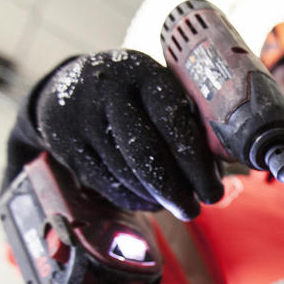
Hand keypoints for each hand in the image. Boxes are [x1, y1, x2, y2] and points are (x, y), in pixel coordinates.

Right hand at [35, 50, 221, 219]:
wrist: (66, 89)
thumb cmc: (134, 97)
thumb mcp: (158, 93)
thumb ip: (187, 123)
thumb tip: (217, 173)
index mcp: (143, 73)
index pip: (174, 122)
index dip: (196, 163)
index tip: (213, 191)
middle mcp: (108, 90)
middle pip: (145, 153)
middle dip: (174, 190)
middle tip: (193, 210)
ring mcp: (82, 117)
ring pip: (126, 174)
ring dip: (156, 198)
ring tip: (175, 205)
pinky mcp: (65, 144)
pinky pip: (106, 184)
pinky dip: (133, 200)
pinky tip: (151, 203)